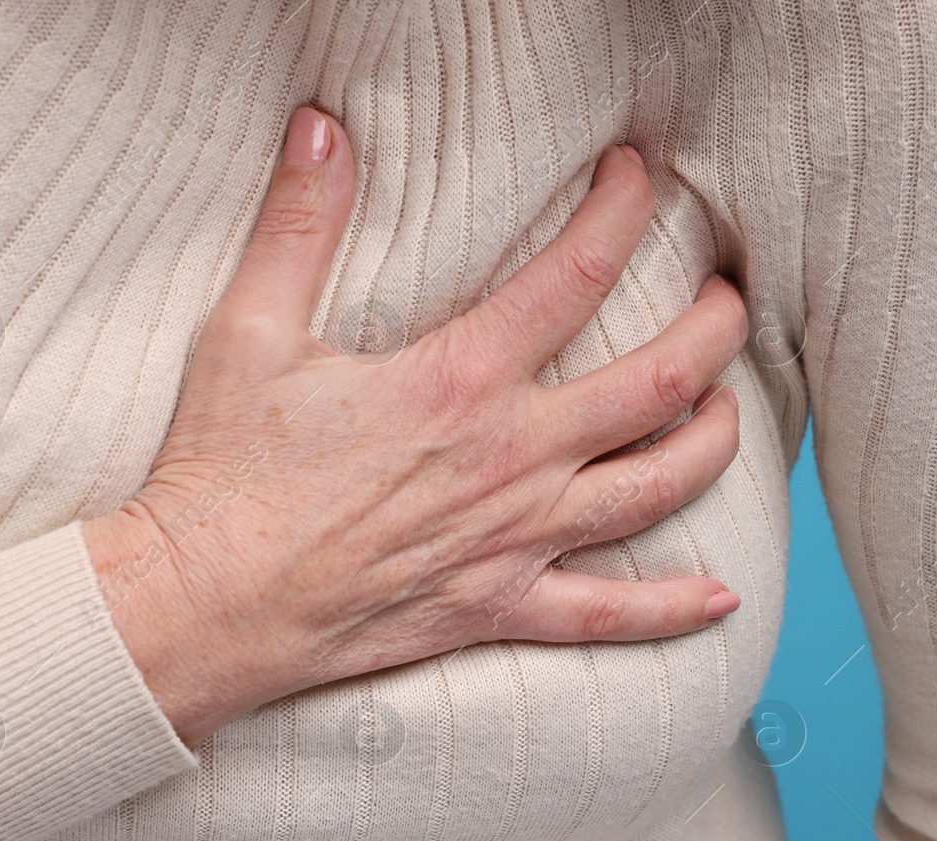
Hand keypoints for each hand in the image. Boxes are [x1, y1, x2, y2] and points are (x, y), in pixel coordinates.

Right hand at [83, 108, 746, 745]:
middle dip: (714, 331)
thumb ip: (299, 226)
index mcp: (462, 380)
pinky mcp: (499, 606)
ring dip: (713, 443)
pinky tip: (719, 601)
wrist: (205, 604)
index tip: (640, 178)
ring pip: (657, 487)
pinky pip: (605, 615)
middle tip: (731, 298)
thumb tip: (319, 128)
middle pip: (658, 383)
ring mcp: (516, 538)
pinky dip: (668, 611)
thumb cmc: (224, 472)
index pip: (578, 274)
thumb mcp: (249, 331)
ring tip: (732, 408)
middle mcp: (512, 457)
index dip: (623, 211)